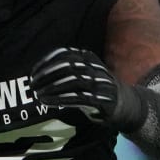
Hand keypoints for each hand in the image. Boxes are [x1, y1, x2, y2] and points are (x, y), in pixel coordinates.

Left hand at [28, 47, 144, 129]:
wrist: (126, 105)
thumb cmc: (98, 89)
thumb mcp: (85, 73)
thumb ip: (68, 68)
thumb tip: (41, 72)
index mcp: (90, 58)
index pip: (65, 54)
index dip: (47, 62)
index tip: (33, 73)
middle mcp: (95, 68)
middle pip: (68, 66)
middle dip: (47, 75)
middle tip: (33, 85)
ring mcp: (100, 84)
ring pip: (73, 81)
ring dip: (52, 88)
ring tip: (39, 95)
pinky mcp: (102, 100)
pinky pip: (79, 97)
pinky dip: (61, 99)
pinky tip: (49, 102)